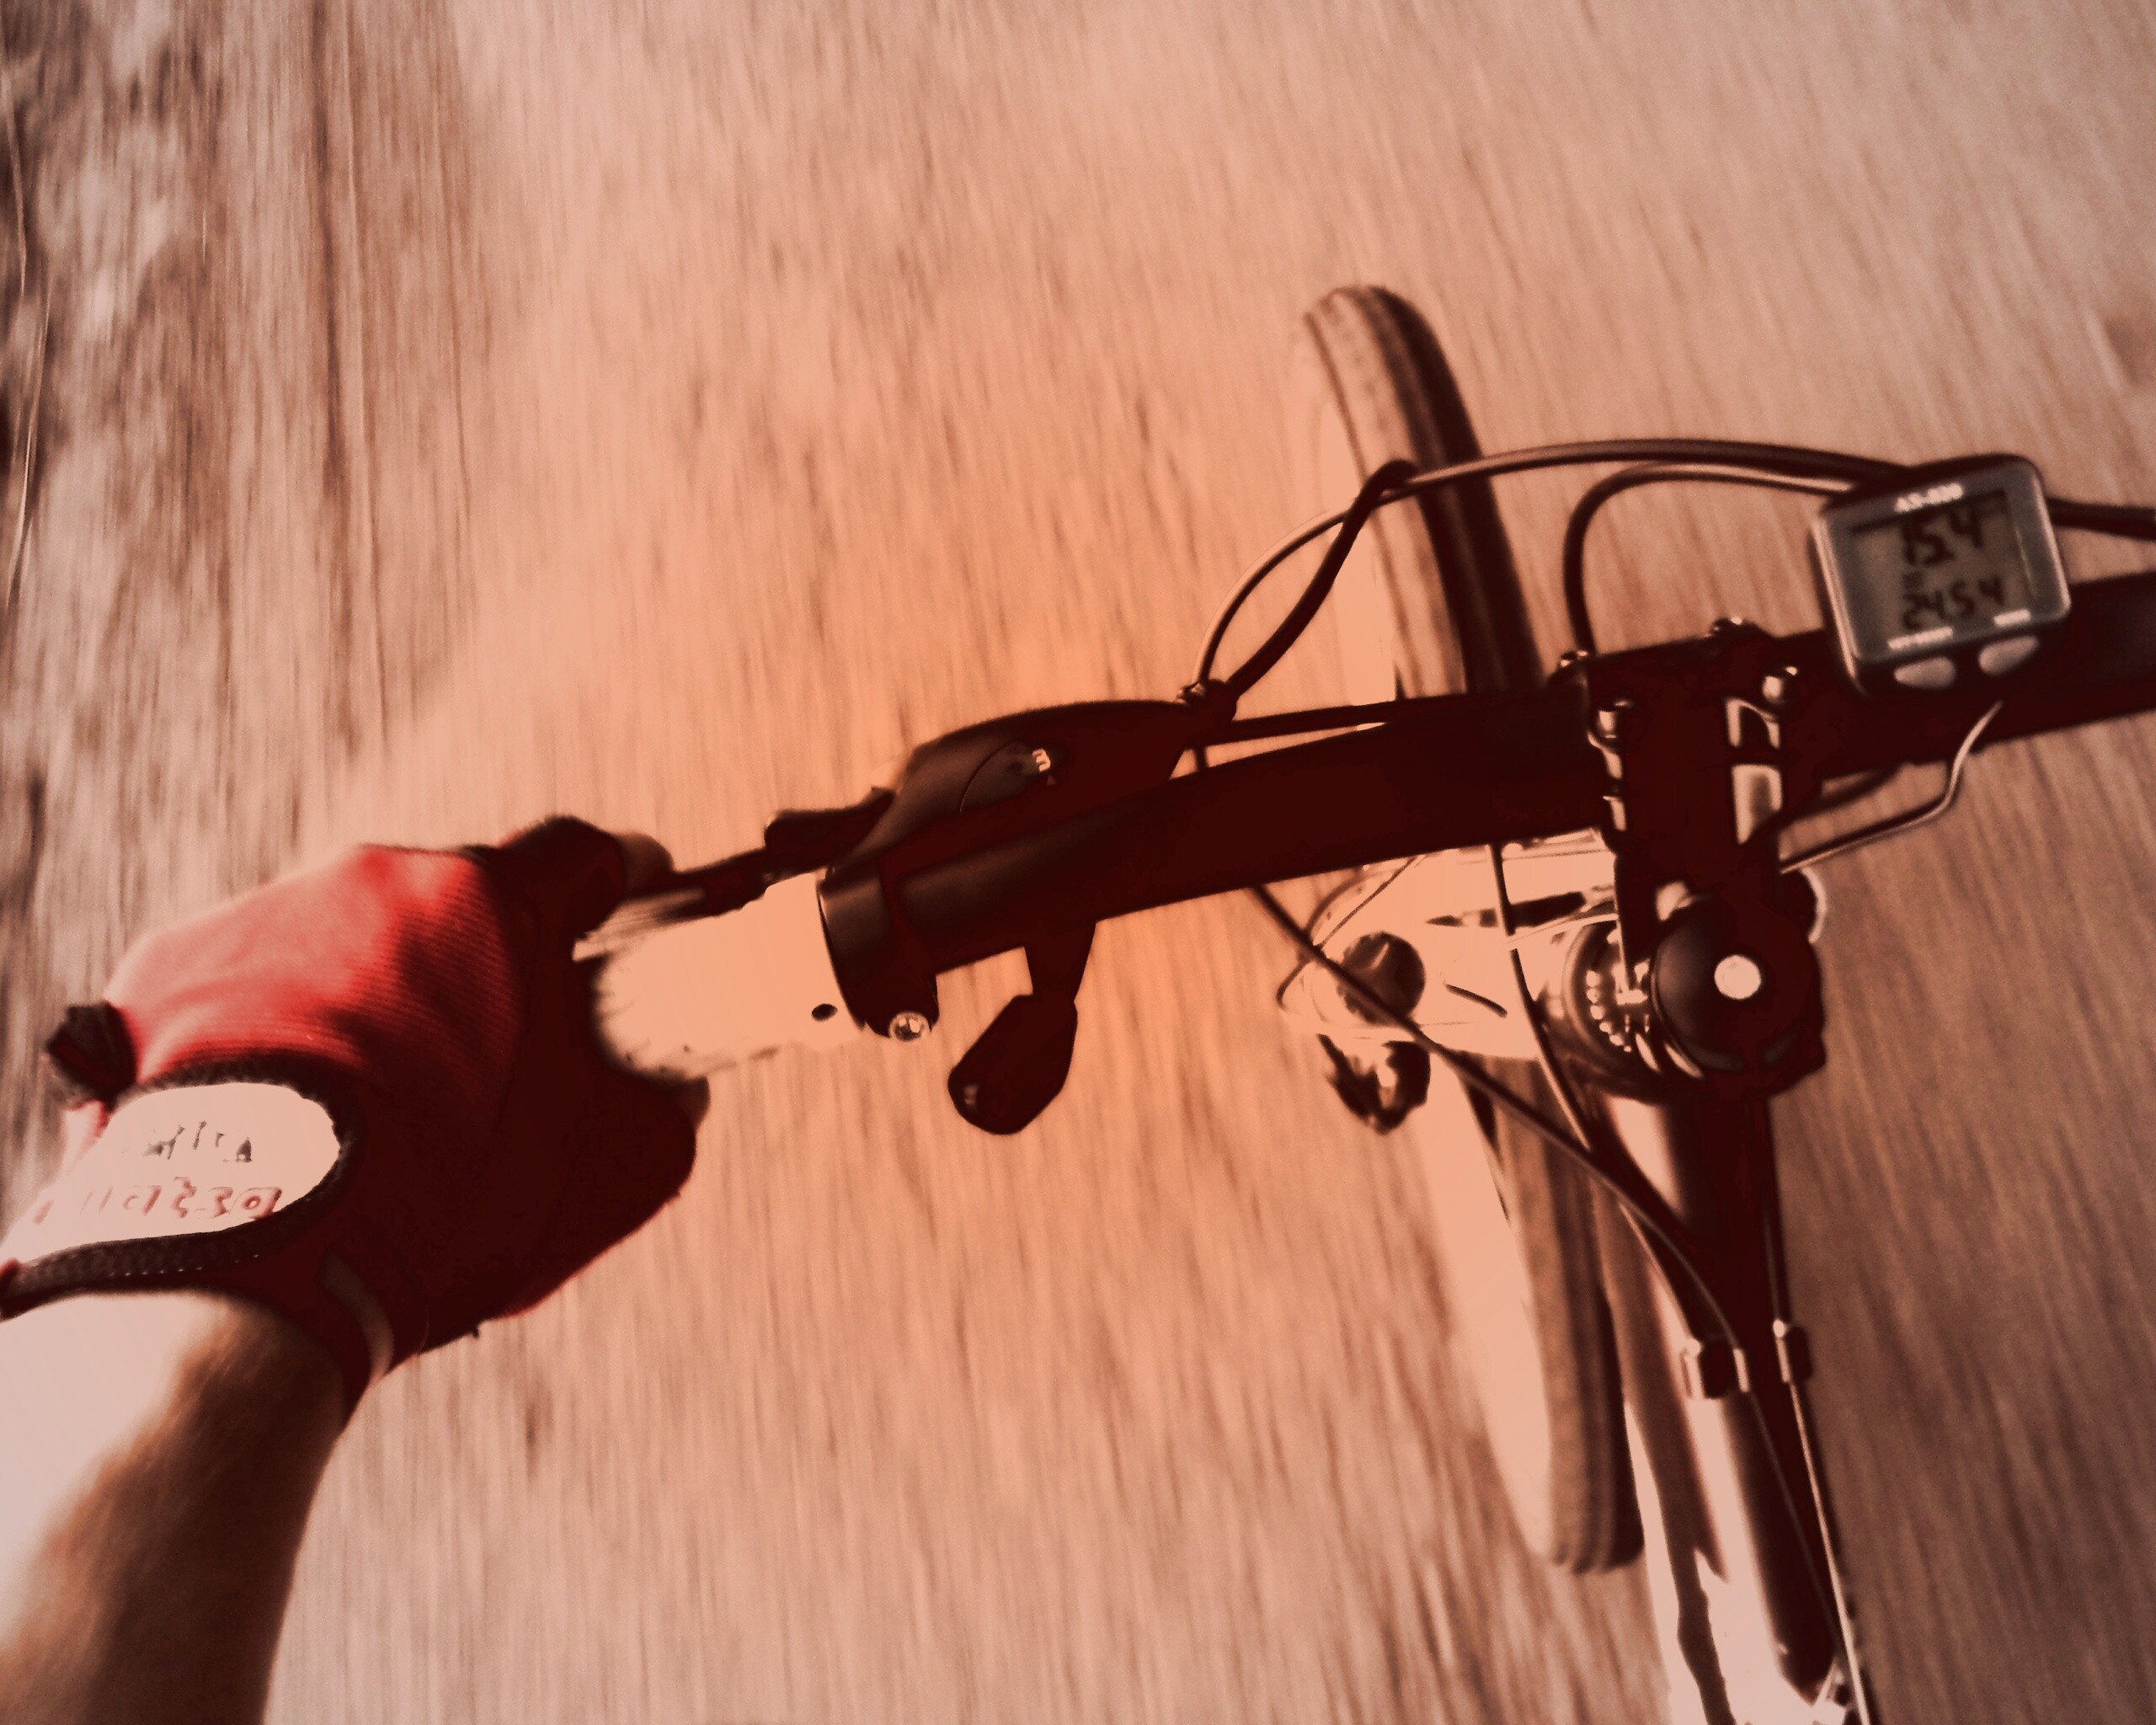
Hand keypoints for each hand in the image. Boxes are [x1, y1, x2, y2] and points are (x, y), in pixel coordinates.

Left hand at [0, 819, 702, 1414]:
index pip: (584, 858)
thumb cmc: (437, 1208)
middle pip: (458, 906)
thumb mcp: (608, 1169)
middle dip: (486, 970)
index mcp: (491, 902)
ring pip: (351, 942)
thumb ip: (661, 1104)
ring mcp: (260, 919)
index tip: (632, 903)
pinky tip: (296, 1114)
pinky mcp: (168, 969)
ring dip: (379, 1001)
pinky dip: (283, 1033)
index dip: (620, 885)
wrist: (242, 1268)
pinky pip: (253, 985)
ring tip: (381, 1111)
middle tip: (496, 1062)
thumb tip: (670, 1087)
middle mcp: (372, 880)